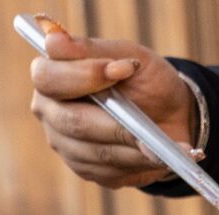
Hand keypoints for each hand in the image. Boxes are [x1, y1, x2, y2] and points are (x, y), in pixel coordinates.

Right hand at [29, 24, 195, 188]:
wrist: (170, 115)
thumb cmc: (143, 79)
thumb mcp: (127, 54)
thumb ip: (92, 49)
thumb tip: (54, 39)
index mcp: (50, 76)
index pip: (47, 78)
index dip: (83, 76)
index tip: (122, 70)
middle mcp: (50, 112)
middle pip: (72, 122)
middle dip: (114, 123)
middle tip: (146, 124)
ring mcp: (65, 145)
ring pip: (96, 152)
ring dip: (133, 148)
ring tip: (162, 143)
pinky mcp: (86, 170)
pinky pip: (110, 172)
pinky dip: (138, 163)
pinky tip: (157, 155)